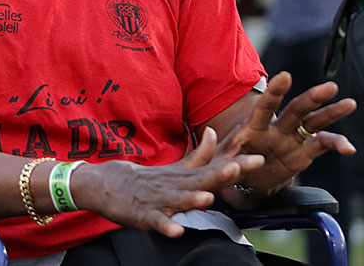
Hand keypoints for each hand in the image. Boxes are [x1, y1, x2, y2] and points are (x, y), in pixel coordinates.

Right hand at [72, 127, 264, 237]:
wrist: (104, 183)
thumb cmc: (144, 179)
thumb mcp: (174, 168)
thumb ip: (198, 155)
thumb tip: (215, 133)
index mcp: (183, 176)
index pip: (214, 169)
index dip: (236, 165)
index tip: (258, 159)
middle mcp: (173, 185)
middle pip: (199, 180)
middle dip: (219, 176)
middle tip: (237, 169)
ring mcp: (158, 199)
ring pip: (178, 200)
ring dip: (193, 199)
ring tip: (207, 199)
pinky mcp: (142, 214)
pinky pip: (156, 222)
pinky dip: (166, 226)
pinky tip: (176, 230)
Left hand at [213, 72, 355, 199]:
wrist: (246, 178)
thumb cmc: (230, 163)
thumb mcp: (219, 162)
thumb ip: (219, 155)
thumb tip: (212, 141)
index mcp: (254, 126)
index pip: (264, 107)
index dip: (274, 92)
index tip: (285, 76)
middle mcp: (276, 127)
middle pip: (296, 109)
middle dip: (313, 97)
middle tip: (330, 87)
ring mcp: (292, 138)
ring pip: (314, 121)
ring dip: (332, 112)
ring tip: (350, 103)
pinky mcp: (303, 153)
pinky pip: (321, 146)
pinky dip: (336, 145)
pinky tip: (349, 147)